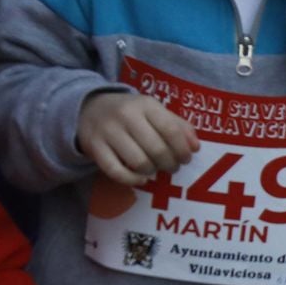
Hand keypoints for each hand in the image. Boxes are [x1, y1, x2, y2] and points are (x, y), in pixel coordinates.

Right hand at [77, 91, 198, 185]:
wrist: (89, 108)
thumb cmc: (132, 113)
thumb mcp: (155, 111)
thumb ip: (178, 126)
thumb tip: (195, 147)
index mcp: (145, 105)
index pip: (171, 130)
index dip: (182, 149)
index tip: (186, 158)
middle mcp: (125, 116)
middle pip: (156, 149)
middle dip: (170, 163)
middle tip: (172, 167)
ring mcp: (107, 132)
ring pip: (138, 162)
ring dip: (152, 171)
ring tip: (156, 169)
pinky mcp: (94, 147)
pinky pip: (115, 171)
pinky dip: (132, 179)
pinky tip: (141, 179)